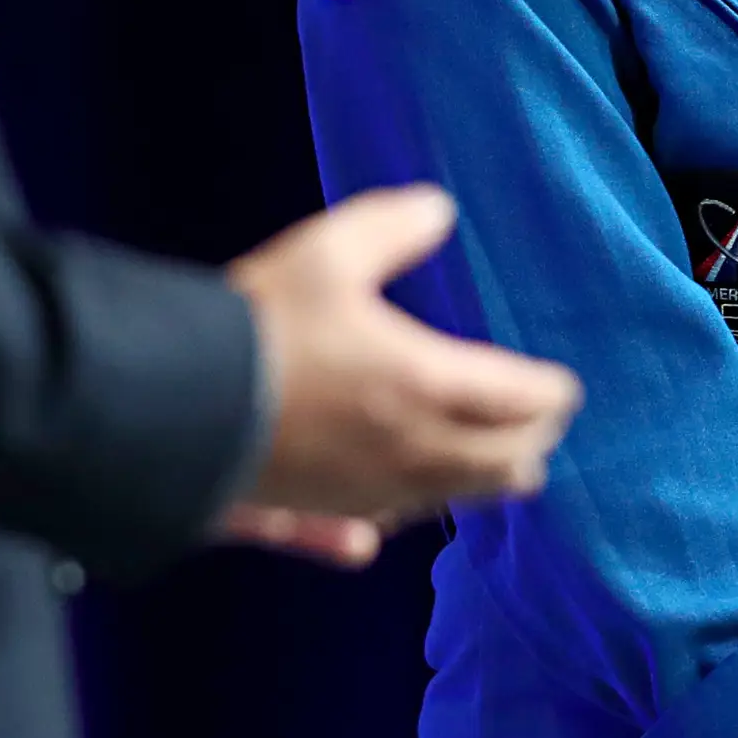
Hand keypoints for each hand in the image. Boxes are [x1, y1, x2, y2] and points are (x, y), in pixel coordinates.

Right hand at [216, 186, 583, 567]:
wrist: (177, 407)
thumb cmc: (259, 326)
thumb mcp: (327, 253)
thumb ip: (392, 226)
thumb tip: (438, 208)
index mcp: (427, 384)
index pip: (525, 402)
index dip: (552, 393)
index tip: (561, 383)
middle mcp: (413, 450)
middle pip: (506, 463)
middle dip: (530, 440)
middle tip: (535, 421)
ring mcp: (372, 491)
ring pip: (456, 499)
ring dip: (482, 478)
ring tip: (493, 462)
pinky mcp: (324, 512)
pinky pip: (379, 524)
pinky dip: (403, 512)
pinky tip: (377, 528)